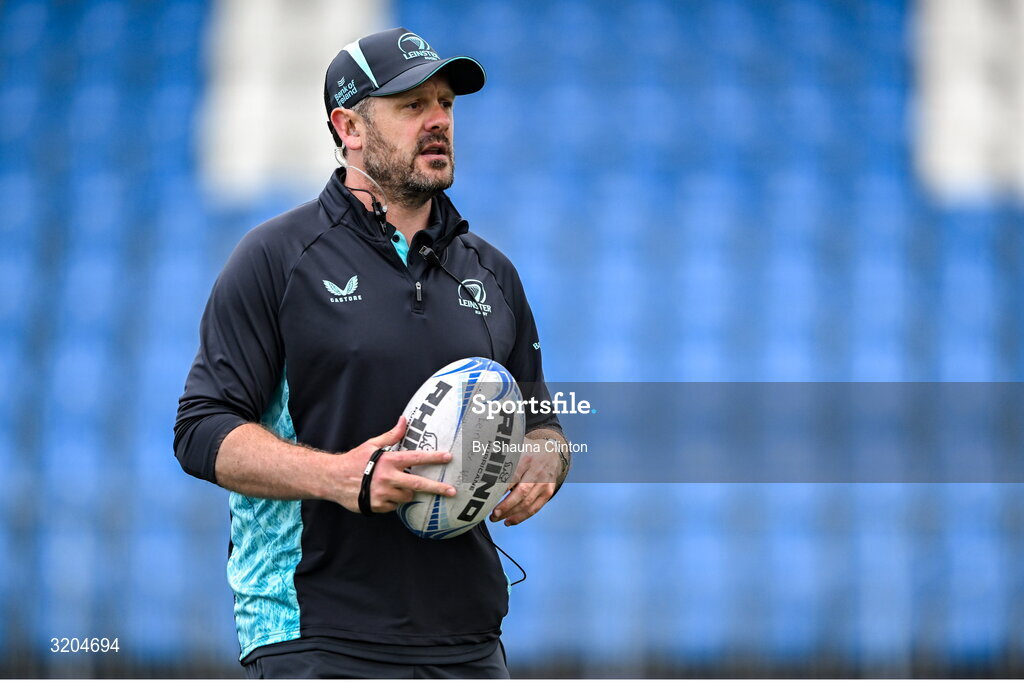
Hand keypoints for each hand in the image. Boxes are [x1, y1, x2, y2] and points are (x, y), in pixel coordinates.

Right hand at [329, 417, 456, 513]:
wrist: (332, 479)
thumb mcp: (372, 445)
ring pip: (407, 496)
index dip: (433, 458)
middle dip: (438, 487)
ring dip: (406, 492)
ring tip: (392, 485)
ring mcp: (383, 493)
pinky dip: (392, 501)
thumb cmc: (354, 460)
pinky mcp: (378, 506)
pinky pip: (394, 505)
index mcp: (389, 460)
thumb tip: (404, 420)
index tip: (449, 458)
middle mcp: (388, 477)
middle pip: (419, 484)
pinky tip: (381, 493)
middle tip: (453, 491)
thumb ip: (391, 435)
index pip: (416, 458)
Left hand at [489, 437, 563, 525]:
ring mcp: (543, 483)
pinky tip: (509, 521)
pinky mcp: (548, 492)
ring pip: (527, 503)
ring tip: (496, 519)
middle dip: (505, 506)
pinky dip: (521, 517)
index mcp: (526, 459)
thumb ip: (500, 452)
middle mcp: (536, 472)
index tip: (488, 497)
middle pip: (521, 492)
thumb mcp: (516, 446)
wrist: (553, 452)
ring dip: (511, 514)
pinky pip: (534, 508)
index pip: (512, 476)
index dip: (501, 488)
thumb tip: (476, 456)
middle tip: (492, 514)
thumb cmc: (528, 450)